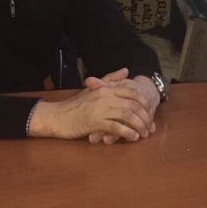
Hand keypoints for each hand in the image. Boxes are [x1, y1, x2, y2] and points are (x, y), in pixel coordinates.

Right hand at [27, 70, 152, 140]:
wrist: (57, 116)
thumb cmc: (75, 105)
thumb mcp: (93, 89)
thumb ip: (110, 79)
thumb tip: (126, 70)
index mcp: (106, 88)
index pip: (132, 92)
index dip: (144, 102)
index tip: (149, 112)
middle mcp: (105, 96)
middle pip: (133, 105)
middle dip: (144, 117)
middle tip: (149, 127)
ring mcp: (100, 109)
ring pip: (127, 116)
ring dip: (139, 126)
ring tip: (143, 134)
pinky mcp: (95, 122)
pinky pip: (116, 127)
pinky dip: (127, 132)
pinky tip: (132, 137)